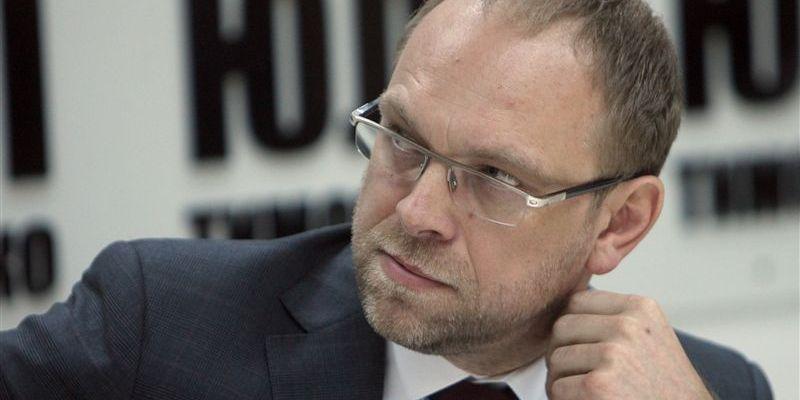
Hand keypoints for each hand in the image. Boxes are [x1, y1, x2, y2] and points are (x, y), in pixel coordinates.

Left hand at [545, 290, 713, 399]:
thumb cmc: (666, 388)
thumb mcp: (650, 338)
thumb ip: (616, 318)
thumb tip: (567, 306)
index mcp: (640, 308)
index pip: (578, 301)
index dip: (572, 328)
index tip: (582, 349)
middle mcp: (628, 326)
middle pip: (562, 328)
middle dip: (561, 352)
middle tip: (575, 374)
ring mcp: (613, 355)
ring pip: (556, 358)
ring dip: (561, 380)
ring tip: (583, 391)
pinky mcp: (598, 385)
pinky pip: (557, 387)